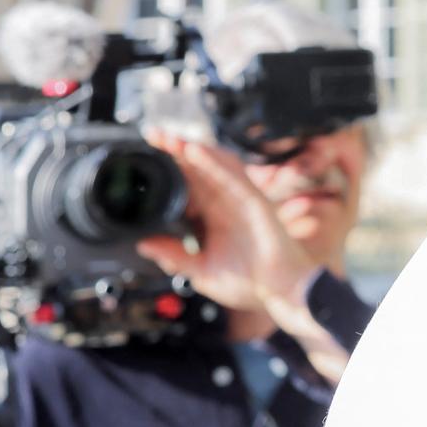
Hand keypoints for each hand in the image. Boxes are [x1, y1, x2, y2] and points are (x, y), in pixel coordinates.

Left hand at [137, 131, 316, 317]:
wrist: (282, 292)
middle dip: (176, 151)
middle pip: (199, 169)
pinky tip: (195, 152)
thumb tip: (144, 245)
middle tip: (153, 135)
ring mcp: (241, 200)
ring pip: (214, 167)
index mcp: (213, 217)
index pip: (189, 184)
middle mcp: (227, 204)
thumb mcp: (202, 271)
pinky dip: (214, 162)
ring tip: (169, 138)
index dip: (171, 167)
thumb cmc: (252, 283)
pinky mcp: (255, 201)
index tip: (147, 156)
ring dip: (192, 150)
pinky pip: (233, 177)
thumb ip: (175, 256)